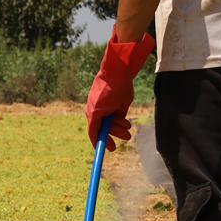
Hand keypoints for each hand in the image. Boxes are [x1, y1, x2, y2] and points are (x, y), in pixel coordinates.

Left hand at [85, 28, 155, 150]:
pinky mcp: (93, 112)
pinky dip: (97, 139)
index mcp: (100, 107)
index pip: (100, 124)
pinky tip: (101, 147)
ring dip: (115, 133)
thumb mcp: (122, 102)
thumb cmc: (121, 85)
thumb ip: (119, 113)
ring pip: (101, 129)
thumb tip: (120, 122)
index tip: (111, 146)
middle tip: (128, 137)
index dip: (107, 136)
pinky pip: (93, 130)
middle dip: (115, 134)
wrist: (118, 73)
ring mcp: (92, 110)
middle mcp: (93, 109)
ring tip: (128, 133)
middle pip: (102, 128)